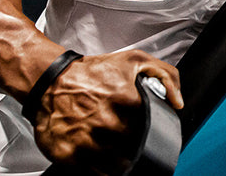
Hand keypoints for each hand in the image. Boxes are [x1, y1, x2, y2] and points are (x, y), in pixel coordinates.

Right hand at [32, 50, 183, 173]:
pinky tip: (95, 155)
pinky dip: (96, 169)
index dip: (148, 130)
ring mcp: (86, 141)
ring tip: (110, 147)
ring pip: (115, 165)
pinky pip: (91, 173)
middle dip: (132, 145)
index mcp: (126, 100)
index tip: (143, 129)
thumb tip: (177, 102)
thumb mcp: (134, 60)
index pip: (150, 127)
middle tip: (123, 137)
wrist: (48, 79)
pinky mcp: (68, 154)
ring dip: (116, 161)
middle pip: (133, 147)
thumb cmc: (90, 72)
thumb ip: (166, 75)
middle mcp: (106, 122)